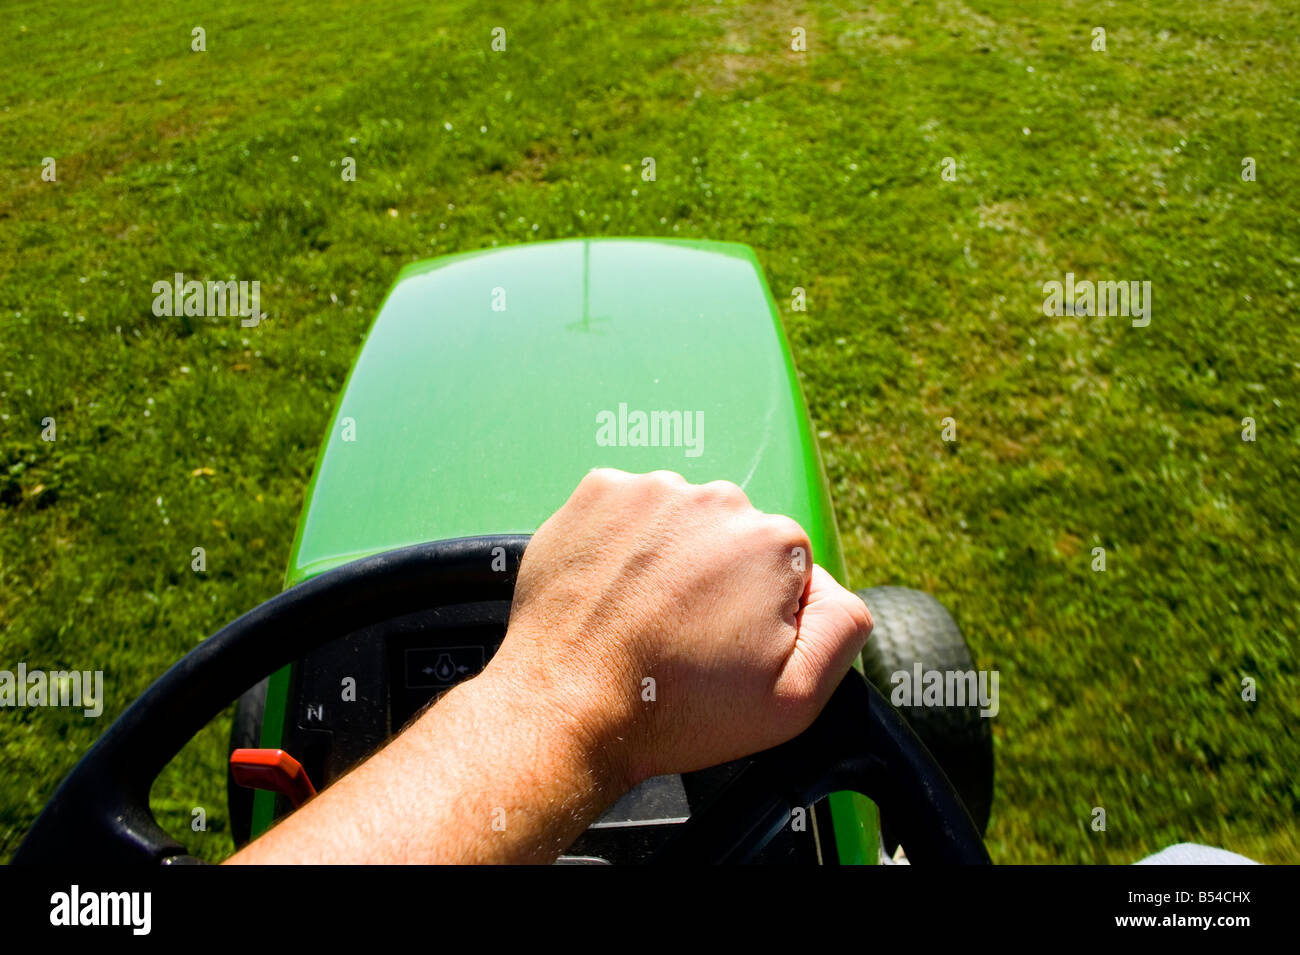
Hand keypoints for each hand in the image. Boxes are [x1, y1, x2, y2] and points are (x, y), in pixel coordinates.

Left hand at [488, 468, 873, 790]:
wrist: (566, 705)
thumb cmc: (676, 709)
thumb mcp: (794, 699)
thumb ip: (842, 628)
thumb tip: (831, 585)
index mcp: (775, 541)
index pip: (785, 567)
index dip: (758, 611)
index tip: (723, 645)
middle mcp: (718, 499)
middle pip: (732, 536)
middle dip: (715, 577)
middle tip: (680, 636)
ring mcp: (652, 490)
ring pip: (679, 521)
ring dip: (668, 556)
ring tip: (640, 614)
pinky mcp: (598, 491)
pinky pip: (628, 509)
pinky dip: (622, 541)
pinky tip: (611, 589)